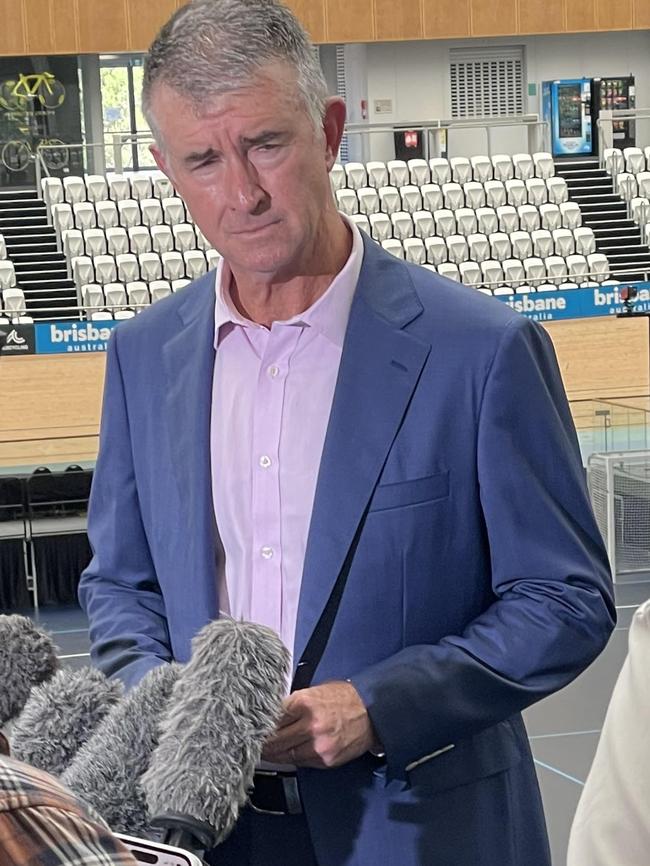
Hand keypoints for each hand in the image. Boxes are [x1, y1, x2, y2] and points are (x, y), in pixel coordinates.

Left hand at [262, 680, 380, 768]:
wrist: (371, 712)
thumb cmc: (344, 698)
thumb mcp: (315, 691)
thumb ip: (293, 703)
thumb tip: (271, 714)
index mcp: (304, 702)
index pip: (271, 718)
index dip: (259, 725)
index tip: (251, 729)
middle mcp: (310, 725)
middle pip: (274, 740)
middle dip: (262, 743)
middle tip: (252, 743)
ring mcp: (318, 745)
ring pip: (285, 755)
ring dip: (273, 754)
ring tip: (265, 751)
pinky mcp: (325, 759)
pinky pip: (301, 762)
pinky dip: (292, 758)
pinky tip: (286, 754)